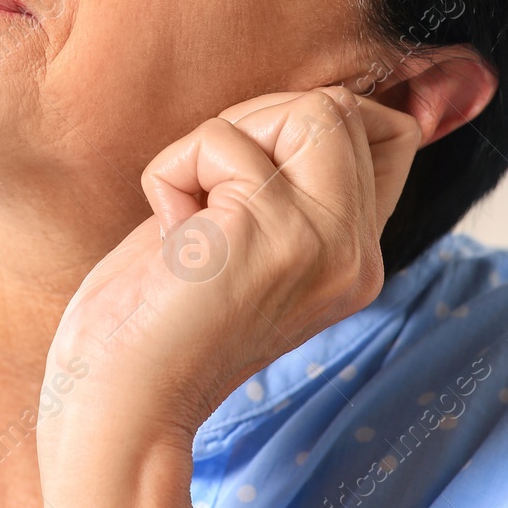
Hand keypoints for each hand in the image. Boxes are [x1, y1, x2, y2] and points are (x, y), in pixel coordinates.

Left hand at [36, 88, 421, 507]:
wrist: (117, 403)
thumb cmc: (151, 315)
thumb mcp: (238, 235)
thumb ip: (286, 179)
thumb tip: (317, 103)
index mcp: (355, 258)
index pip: (389, 132)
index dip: (303, 124)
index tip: (235, 183)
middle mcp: (358, 255)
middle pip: (340, 109)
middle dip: (254, 124)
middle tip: (202, 199)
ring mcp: (327, 244)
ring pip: (306, 108)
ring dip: (215, 144)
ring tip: (189, 218)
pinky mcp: (279, 233)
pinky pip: (223, 140)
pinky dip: (172, 170)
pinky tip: (169, 236)